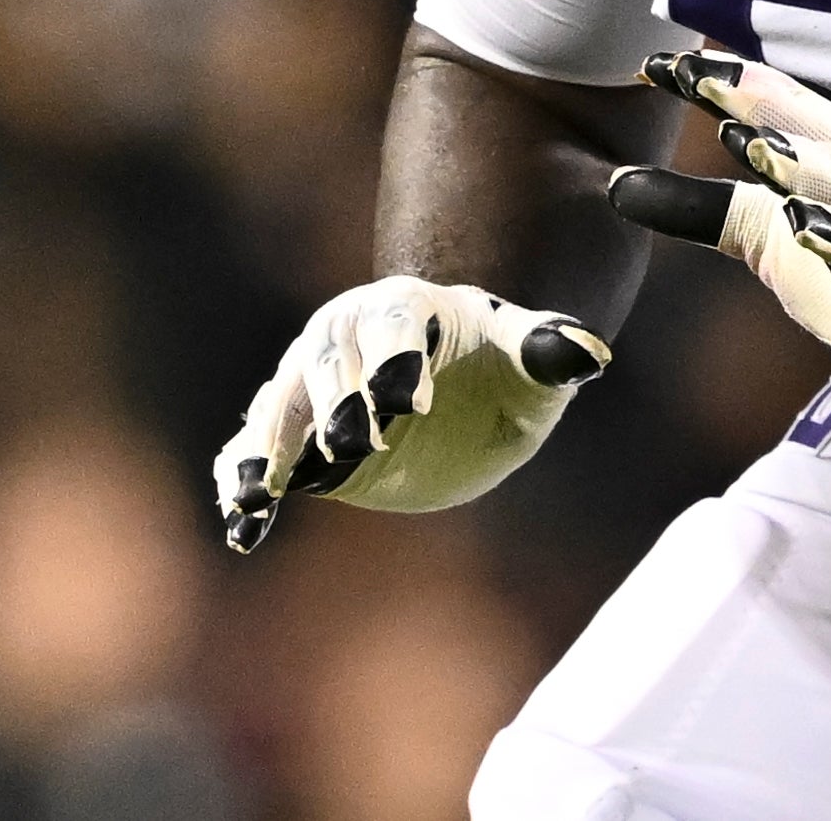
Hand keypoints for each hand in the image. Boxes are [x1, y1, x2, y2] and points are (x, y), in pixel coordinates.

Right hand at [214, 276, 608, 552]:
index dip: (398, 357)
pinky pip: (254, 449)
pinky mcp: (296, 434)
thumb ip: (550, 352)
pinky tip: (244, 525)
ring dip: (269, 445)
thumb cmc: (498, 365)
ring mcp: (312, 383)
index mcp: (404, 306)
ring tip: (258, 492)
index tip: (408, 402)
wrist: (459, 389)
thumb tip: (588, 354)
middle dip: (336, 402)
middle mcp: (346, 334)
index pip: (394, 322)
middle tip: (352, 446)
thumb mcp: (530, 360)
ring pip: (281, 403)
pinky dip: (242, 479)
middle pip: (329, 360)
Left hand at [605, 49, 830, 413]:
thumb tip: (615, 184)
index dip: (720, 84)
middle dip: (757, 101)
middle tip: (699, 79)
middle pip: (812, 131)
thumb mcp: (775, 236)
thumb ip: (704, 210)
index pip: (775, 109)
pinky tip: (812, 233)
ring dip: (804, 162)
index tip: (655, 64)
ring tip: (754, 148)